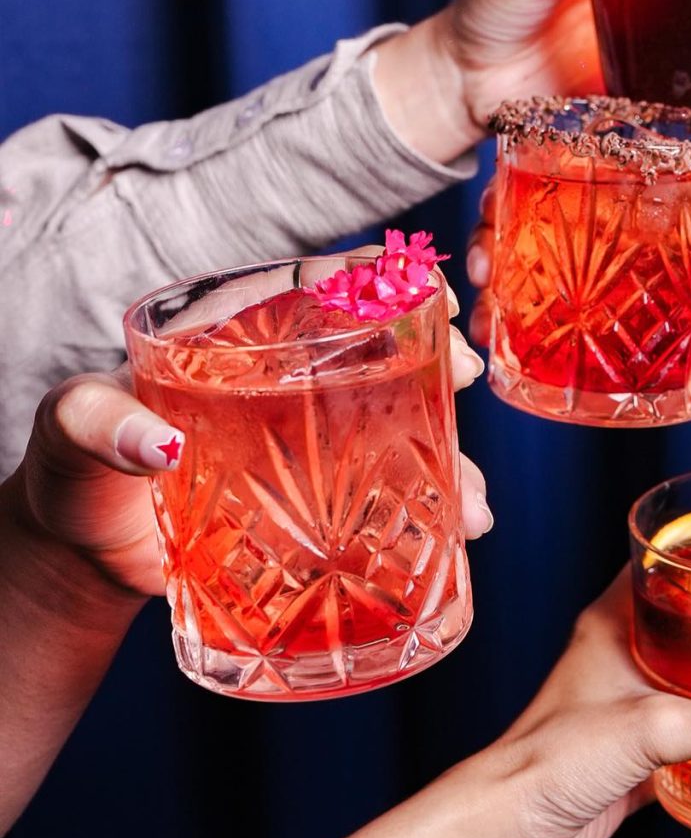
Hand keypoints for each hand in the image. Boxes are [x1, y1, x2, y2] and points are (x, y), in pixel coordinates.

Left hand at [9, 317, 493, 602]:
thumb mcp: (72, 432)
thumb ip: (100, 424)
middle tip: (468, 380)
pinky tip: (458, 534)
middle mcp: (287, 379)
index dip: (385, 279)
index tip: (429, 296)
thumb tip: (162, 444)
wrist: (83, 558)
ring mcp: (309, 443)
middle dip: (438, 364)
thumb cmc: (71, 473)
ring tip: (472, 505)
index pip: (323, 285)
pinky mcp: (317, 506)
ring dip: (448, 457)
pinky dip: (428, 511)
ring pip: (396, 432)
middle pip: (381, 353)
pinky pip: (385, 496)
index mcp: (238, 333)